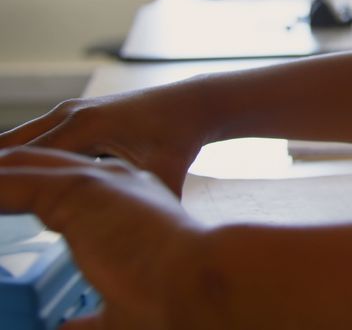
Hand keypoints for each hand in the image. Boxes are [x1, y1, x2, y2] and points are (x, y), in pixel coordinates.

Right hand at [0, 87, 211, 194]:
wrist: (189, 106)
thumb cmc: (177, 139)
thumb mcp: (161, 174)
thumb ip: (142, 203)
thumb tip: (141, 245)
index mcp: (85, 128)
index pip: (25, 159)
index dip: (4, 183)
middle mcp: (69, 115)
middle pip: (9, 148)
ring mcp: (67, 112)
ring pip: (16, 141)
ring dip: (4, 168)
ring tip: (0, 197)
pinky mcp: (70, 116)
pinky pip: (31, 139)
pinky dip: (16, 160)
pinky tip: (10, 186)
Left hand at [0, 148, 208, 328]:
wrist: (200, 282)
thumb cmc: (172, 297)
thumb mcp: (121, 304)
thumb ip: (88, 317)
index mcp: (128, 202)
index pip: (60, 191)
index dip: (21, 197)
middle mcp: (114, 180)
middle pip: (35, 171)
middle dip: (0, 181)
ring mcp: (97, 177)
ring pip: (18, 169)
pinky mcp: (80, 184)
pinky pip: (10, 180)